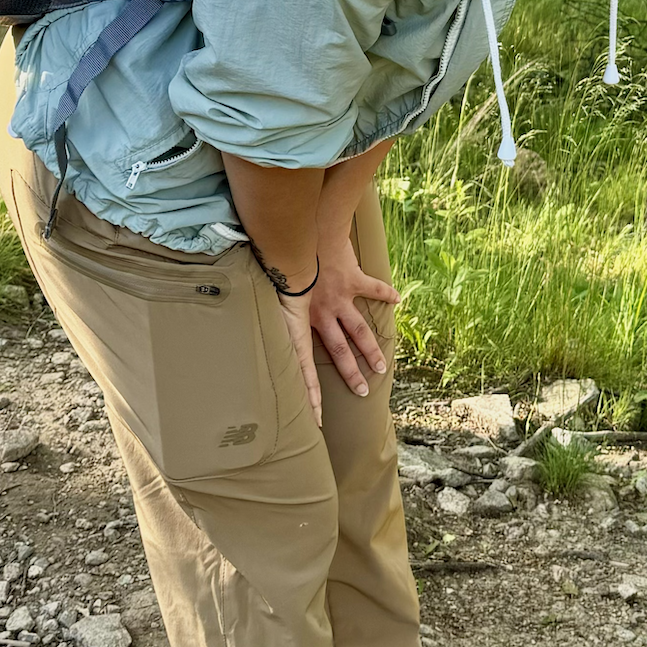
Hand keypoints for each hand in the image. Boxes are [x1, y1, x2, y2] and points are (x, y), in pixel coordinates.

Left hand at [277, 229, 398, 421]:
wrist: (302, 233)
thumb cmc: (281, 257)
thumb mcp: (272, 288)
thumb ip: (268, 305)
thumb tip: (249, 320)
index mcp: (302, 318)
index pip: (304, 362)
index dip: (310, 390)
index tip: (315, 414)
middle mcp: (323, 313)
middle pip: (340, 351)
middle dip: (351, 374)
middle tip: (360, 392)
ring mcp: (340, 298)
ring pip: (359, 330)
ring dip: (371, 349)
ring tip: (381, 366)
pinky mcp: (353, 280)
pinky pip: (373, 289)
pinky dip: (385, 294)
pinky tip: (397, 300)